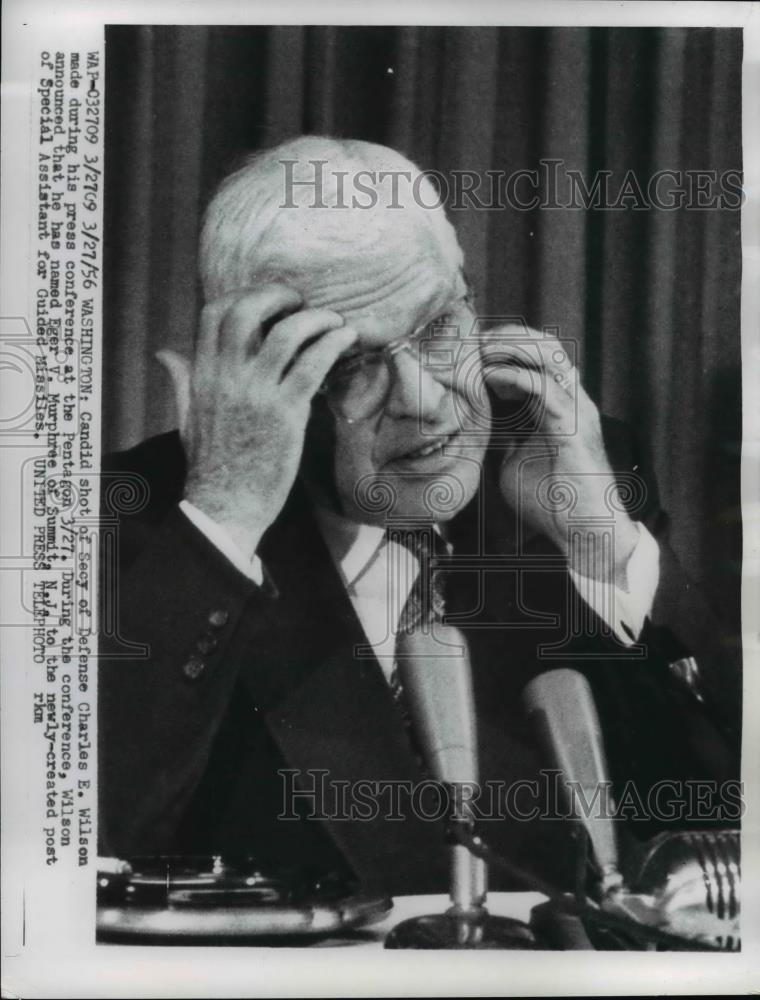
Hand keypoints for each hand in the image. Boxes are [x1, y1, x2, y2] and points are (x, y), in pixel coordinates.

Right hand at [157, 284, 355, 559]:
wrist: (225, 506)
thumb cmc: (211, 465)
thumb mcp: (186, 416)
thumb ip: (181, 379)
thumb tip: (166, 353)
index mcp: (203, 374)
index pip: (214, 312)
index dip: (244, 295)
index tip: (269, 301)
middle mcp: (227, 377)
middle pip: (248, 310)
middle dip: (280, 295)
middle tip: (303, 303)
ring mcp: (257, 394)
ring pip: (287, 334)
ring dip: (316, 319)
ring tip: (334, 321)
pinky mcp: (286, 414)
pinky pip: (313, 365)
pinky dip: (333, 344)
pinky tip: (345, 339)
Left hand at [480, 325, 639, 587]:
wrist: (584, 532)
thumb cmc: (552, 503)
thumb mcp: (512, 464)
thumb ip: (498, 440)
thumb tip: (471, 432)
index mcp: (558, 405)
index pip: (535, 357)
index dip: (504, 346)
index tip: (469, 350)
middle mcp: (570, 399)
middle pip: (544, 344)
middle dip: (508, 335)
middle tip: (473, 340)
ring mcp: (576, 409)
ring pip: (550, 355)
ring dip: (513, 346)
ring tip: (482, 349)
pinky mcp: (574, 426)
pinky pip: (546, 387)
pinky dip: (517, 375)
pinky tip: (491, 376)